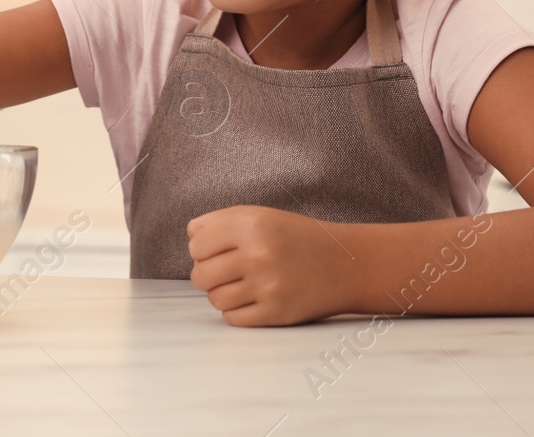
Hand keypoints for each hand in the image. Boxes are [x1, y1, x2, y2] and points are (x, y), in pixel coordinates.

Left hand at [187, 205, 355, 326]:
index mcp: (250, 225)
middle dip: (208, 274)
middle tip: (227, 271)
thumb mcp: (259, 215)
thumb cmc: (294, 238)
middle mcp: (257, 254)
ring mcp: (267, 286)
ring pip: (214, 299)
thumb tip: (190, 238)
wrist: (343, 264)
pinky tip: (254, 299)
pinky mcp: (276, 313)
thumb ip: (218, 222)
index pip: (196, 245)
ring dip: (222, 294)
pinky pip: (233, 319)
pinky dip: (237, 312)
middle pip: (200, 275)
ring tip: (242, 284)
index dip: (202, 250)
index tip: (216, 251)